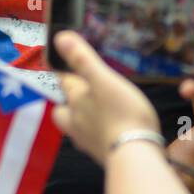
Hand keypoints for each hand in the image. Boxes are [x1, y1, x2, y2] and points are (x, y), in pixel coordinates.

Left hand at [52, 32, 161, 164]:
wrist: (135, 156)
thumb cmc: (121, 114)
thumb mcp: (104, 80)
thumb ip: (82, 59)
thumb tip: (59, 37)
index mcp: (75, 100)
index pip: (63, 82)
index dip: (64, 71)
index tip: (64, 64)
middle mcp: (76, 122)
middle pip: (63, 110)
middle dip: (67, 101)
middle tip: (78, 94)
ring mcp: (88, 141)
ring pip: (77, 127)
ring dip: (83, 118)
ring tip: (96, 112)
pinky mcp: (102, 154)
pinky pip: (95, 141)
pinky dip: (99, 134)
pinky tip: (112, 131)